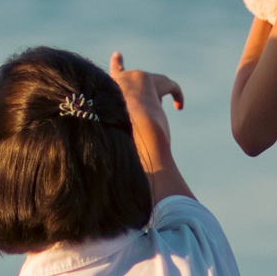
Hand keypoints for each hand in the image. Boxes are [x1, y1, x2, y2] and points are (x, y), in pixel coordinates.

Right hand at [108, 52, 193, 205]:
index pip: (97, 92)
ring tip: (170, 102)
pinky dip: (175, 95)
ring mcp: (127, 81)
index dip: (100, 83)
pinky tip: (179, 107)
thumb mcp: (114, 160)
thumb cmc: (122, 156)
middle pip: (117, 75)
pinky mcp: (147, 80)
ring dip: (156, 95)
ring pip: (147, 83)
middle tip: (117, 58)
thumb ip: (111, 169)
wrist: (132, 141)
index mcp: (99, 107)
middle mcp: (109, 90)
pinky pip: (167, 85)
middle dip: (117, 69)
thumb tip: (96, 218)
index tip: (108, 63)